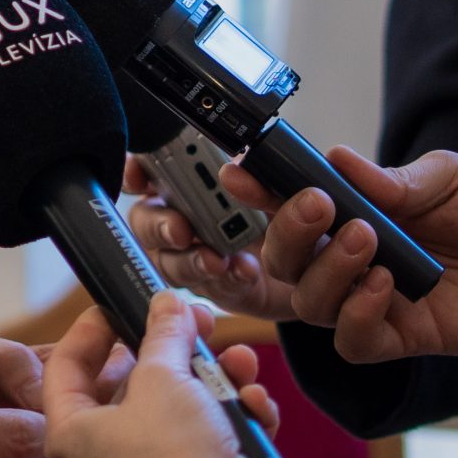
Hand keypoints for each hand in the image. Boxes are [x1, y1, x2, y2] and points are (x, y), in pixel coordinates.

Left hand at [41, 292, 295, 457]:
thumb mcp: (162, 379)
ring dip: (218, 379)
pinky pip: (214, 438)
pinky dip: (238, 418)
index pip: (67, 367)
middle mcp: (108, 456)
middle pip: (136, 384)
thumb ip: (163, 335)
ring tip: (240, 360)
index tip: (118, 302)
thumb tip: (167, 303)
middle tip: (200, 320)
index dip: (92, 329)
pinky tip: (256, 405)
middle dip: (175, 349)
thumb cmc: (173, 454)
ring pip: (183, 408)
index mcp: (74, 433)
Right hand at [123, 156, 299, 320]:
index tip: (140, 178)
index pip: (146, 173)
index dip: (135, 175)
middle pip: (146, 221)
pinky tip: (244, 270)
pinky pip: (209, 287)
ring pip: (169, 261)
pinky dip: (225, 278)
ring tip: (216, 259)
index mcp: (189, 181)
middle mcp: (183, 217)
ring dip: (191, 259)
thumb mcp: (277, 186)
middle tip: (181, 229)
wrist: (323, 257)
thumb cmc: (292, 211)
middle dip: (159, 224)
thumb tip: (234, 170)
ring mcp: (195, 255)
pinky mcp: (217, 287)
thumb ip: (255, 177)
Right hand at [227, 146, 457, 362]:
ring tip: (369, 240)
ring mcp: (372, 299)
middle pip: (282, 259)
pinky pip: (352, 341)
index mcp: (352, 211)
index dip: (256, 192)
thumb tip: (335, 159)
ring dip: (327, 269)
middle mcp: (351, 257)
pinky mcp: (402, 336)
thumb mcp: (443, 178)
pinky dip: (357, 314)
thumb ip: (388, 180)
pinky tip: (386, 287)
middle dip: (287, 231)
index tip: (241, 174)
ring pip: (308, 301)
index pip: (286, 204)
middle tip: (321, 204)